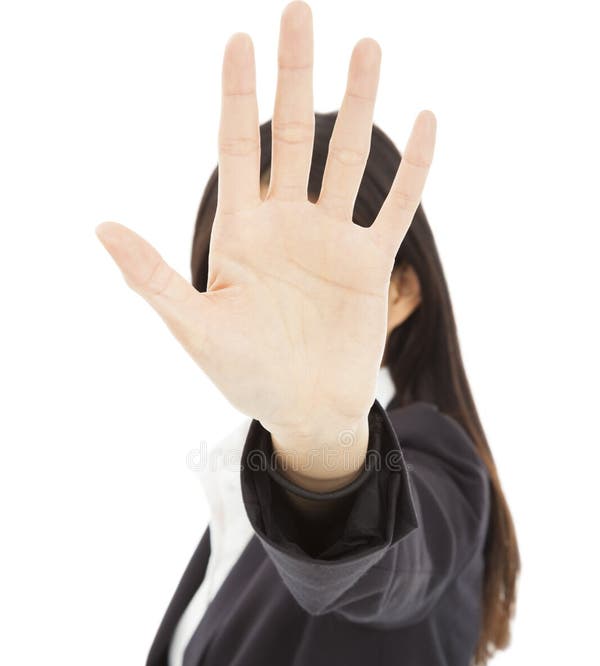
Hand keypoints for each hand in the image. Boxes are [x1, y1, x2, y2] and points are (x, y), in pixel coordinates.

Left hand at [95, 1, 435, 452]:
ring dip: (357, 104)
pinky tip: (424, 120)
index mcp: (241, 233)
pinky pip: (394, 207)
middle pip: (291, 136)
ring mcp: (331, 241)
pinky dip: (412, 168)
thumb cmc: (245, 376)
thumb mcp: (194, 328)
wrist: (305, 411)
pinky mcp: (370, 265)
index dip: (236, 94)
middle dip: (294, 76)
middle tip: (299, 11)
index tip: (238, 38)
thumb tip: (100, 226)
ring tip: (367, 45)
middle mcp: (287, 225)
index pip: (236, 148)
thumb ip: (153, 277)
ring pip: (346, 159)